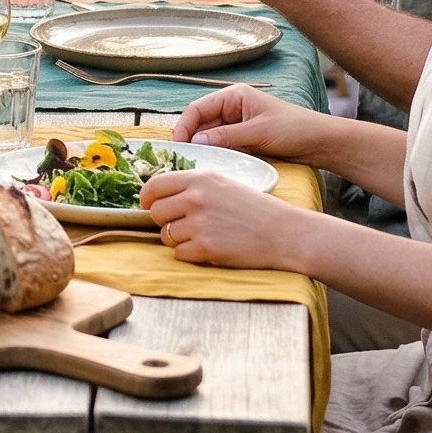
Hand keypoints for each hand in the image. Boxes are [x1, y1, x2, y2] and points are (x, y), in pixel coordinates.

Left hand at [141, 170, 312, 269]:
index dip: (147, 199)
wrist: (284, 232)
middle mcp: (196, 197)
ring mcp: (200, 223)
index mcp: (200, 178)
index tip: (150, 206)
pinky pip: (179, 254)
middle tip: (185, 225)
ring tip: (203, 235)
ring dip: (179, 239)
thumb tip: (158, 196)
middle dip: (165, 221)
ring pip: (165, 235)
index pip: (154, 186)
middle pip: (155, 212)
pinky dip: (191, 254)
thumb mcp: (223, 184)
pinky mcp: (205, 247)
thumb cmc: (255, 209)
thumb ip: (192, 187)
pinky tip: (210, 248)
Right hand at [171, 83, 335, 164]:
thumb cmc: (294, 128)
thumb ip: (226, 136)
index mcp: (234, 97)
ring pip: (210, 138)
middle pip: (201, 124)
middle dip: (191, 140)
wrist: (321, 143)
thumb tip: (197, 142)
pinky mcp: (243, 141)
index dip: (184, 125)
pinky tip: (211, 166)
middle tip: (182, 160)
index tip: (177, 144)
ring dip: (203, 150)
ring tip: (194, 165)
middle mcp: (232, 109)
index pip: (198, 108)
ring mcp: (237, 126)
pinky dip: (215, 156)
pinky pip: (222, 148)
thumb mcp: (258, 132)